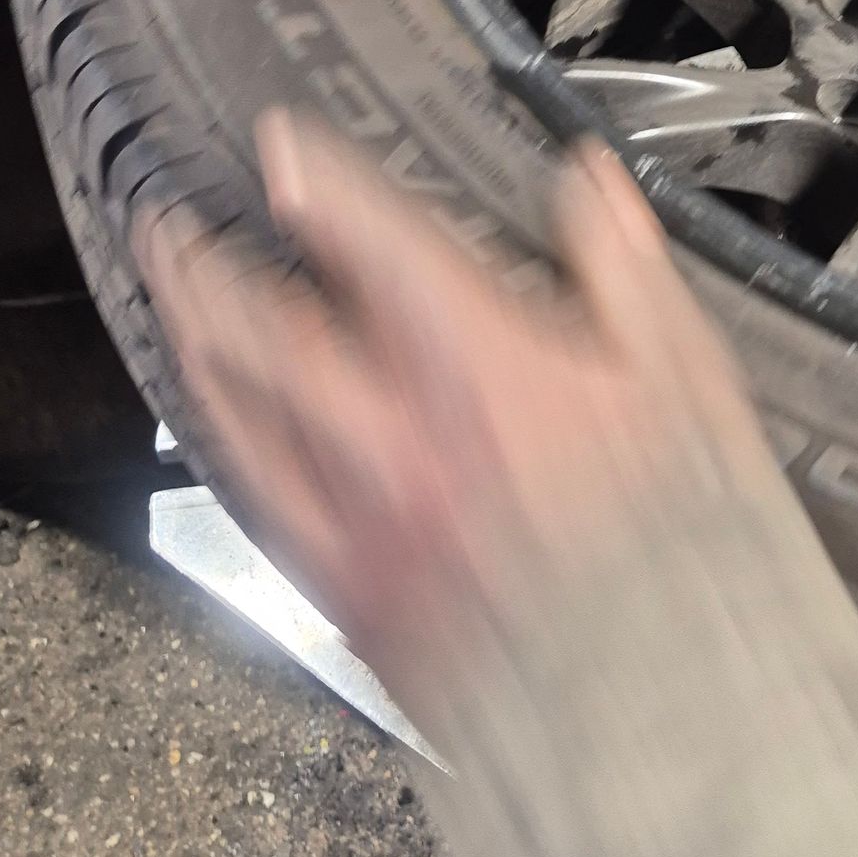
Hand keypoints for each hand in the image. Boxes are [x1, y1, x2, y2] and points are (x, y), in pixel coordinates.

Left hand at [137, 115, 775, 706]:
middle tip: (172, 228)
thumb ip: (624, 268)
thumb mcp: (684, 378)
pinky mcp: (349, 594)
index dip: (317, 183)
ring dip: (196, 348)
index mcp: (477, 368)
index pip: (372, 245)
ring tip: (173, 307)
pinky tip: (221, 434)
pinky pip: (260, 505)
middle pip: (266, 330)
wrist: (652, 709)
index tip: (281, 147)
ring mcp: (359, 519)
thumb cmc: (678, 548)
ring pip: (241, 416)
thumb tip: (590, 187)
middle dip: (210, 268)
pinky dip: (228, 450)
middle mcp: (395, 435)